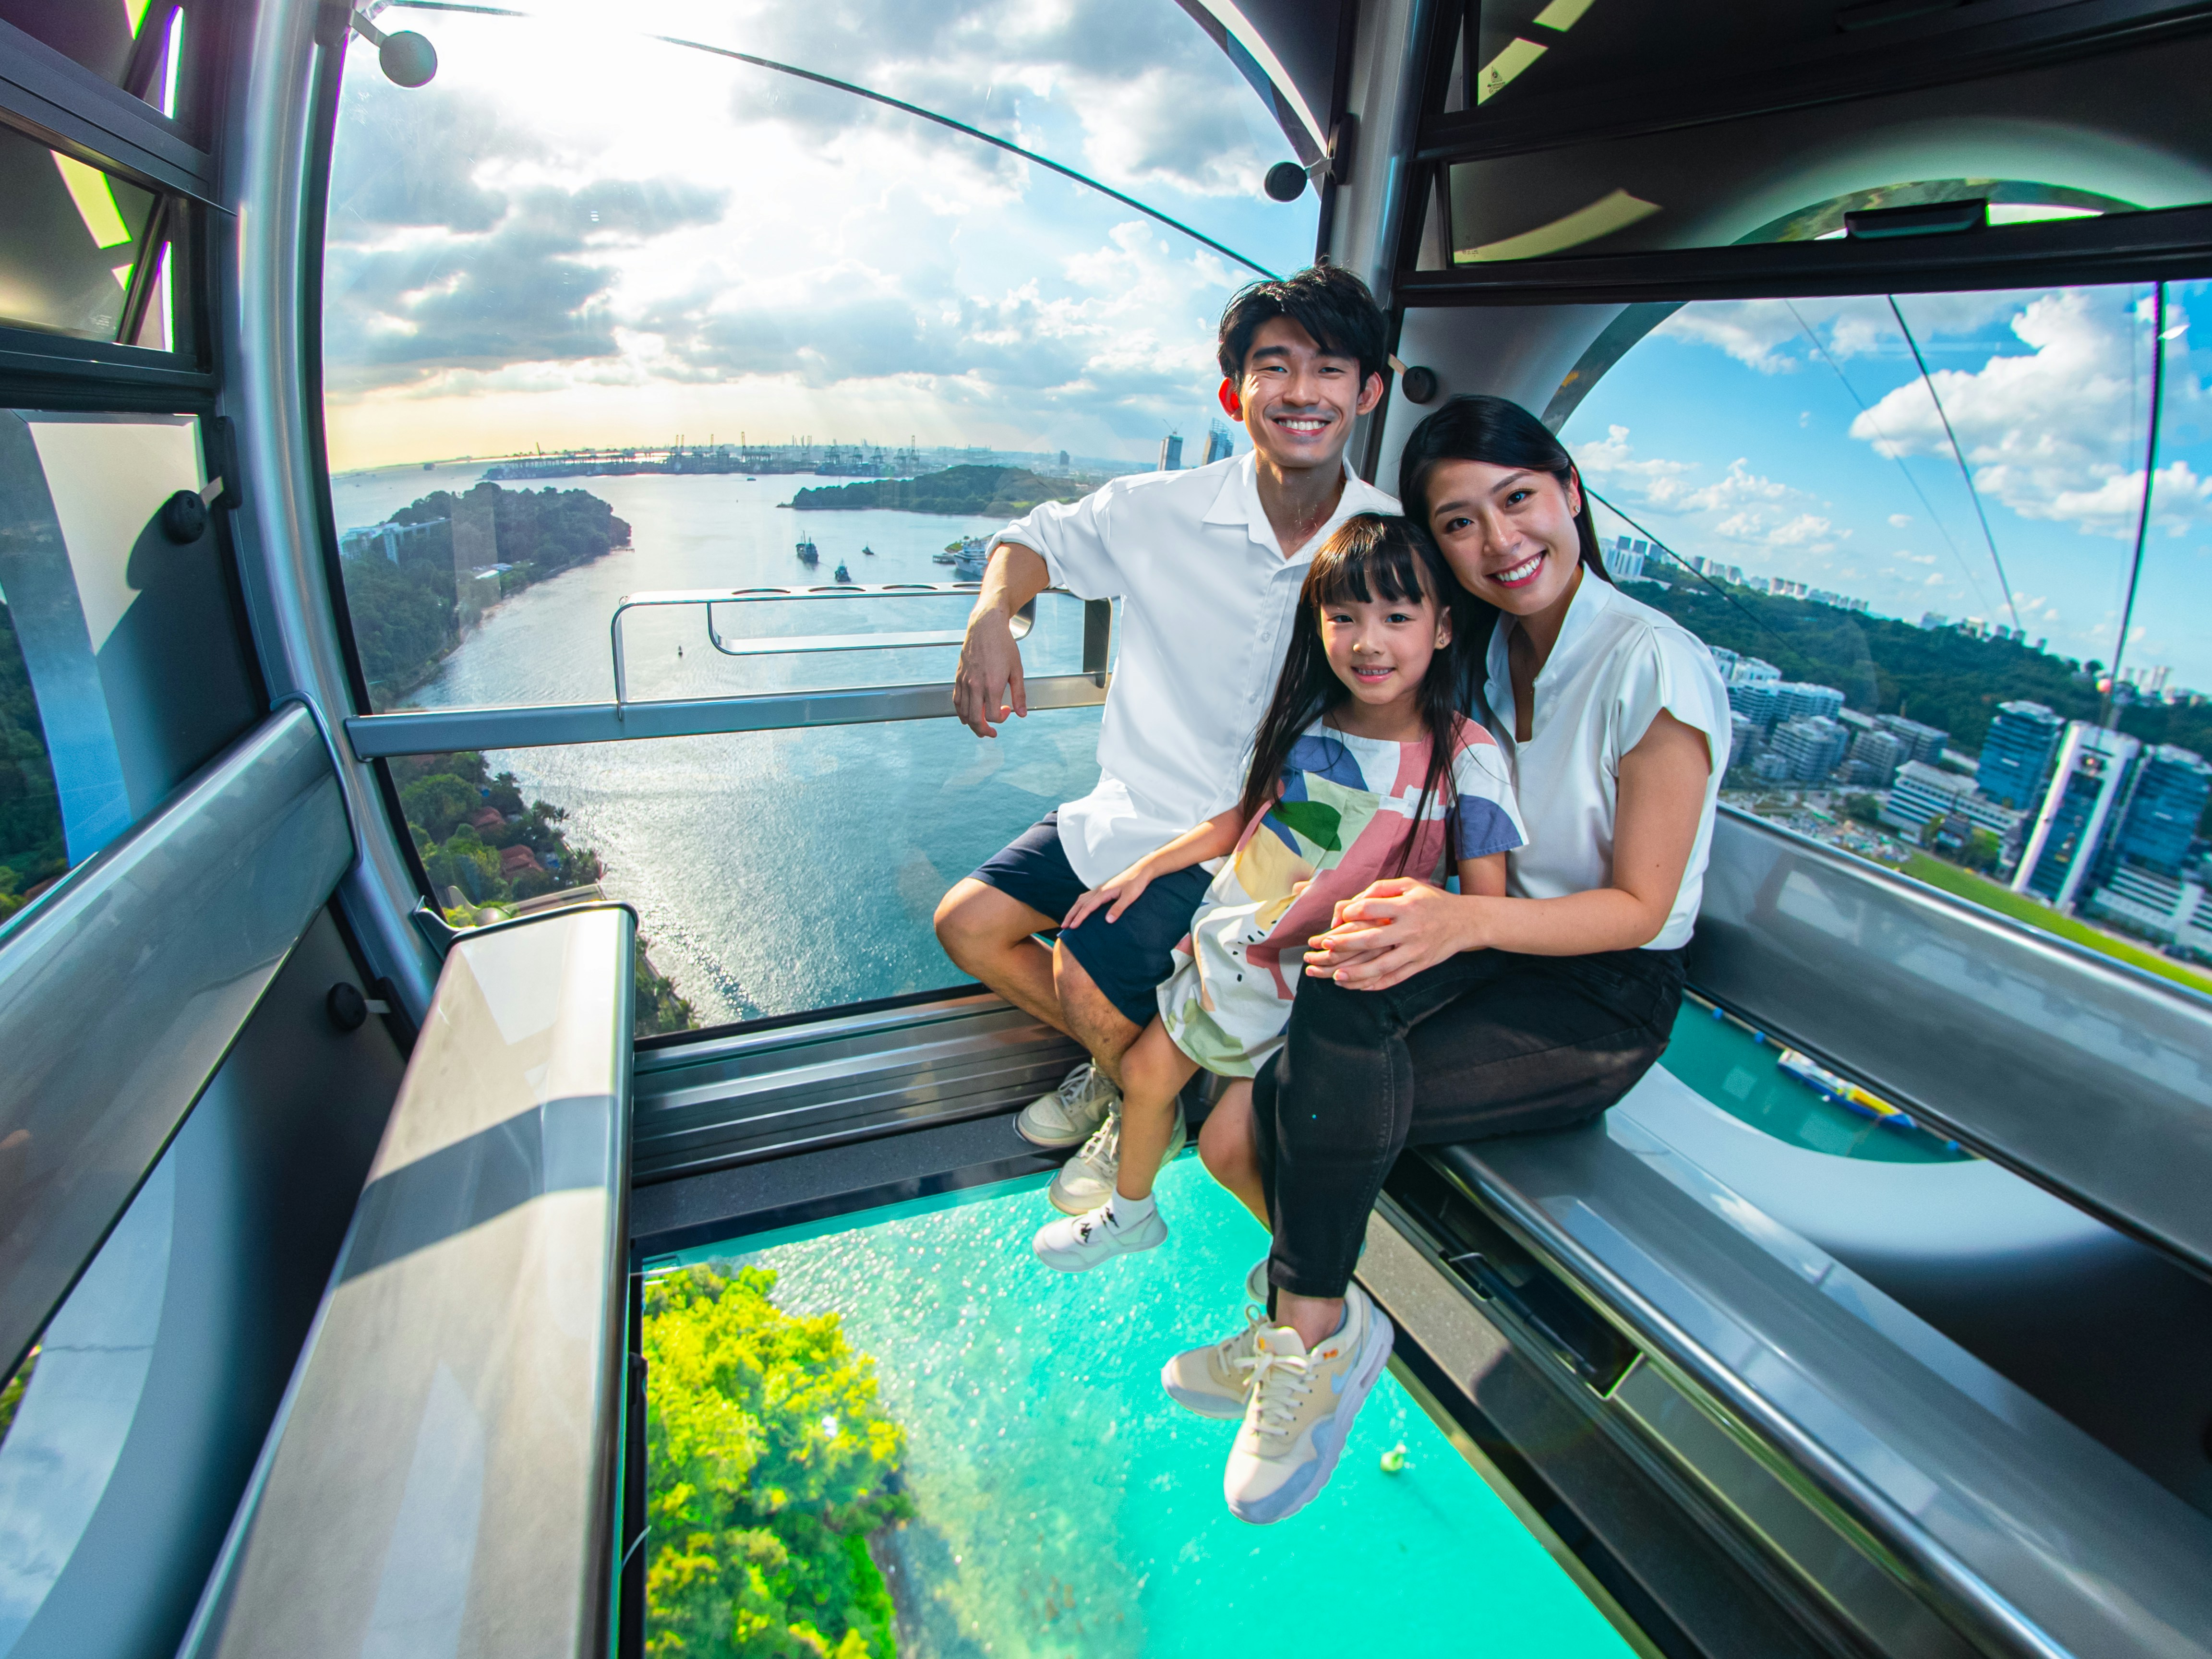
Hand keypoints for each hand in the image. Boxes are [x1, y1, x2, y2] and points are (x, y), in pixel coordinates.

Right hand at [953, 607, 1025, 737]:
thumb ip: (1019, 694)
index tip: (1008, 711)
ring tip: (980, 727)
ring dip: (971, 724)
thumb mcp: (1017, 670)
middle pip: (975, 719)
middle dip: (984, 730)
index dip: (1002, 719)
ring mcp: (965, 682)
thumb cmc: (1003, 645)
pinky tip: (966, 716)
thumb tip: (1022, 714)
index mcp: (992, 685)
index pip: (993, 715)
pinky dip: (960, 712)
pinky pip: (956, 701)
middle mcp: (975, 686)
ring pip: (963, 712)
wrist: (985, 627)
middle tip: (992, 732)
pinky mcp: (958, 677)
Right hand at [1062, 861, 1154, 929]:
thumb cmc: (1137, 883)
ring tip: (1069, 919)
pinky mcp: (1104, 889)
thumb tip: (1108, 921)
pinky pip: (1087, 897)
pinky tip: (1081, 908)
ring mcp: (1100, 888)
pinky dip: (1080, 904)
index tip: (1072, 927)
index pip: (1087, 907)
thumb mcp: (1130, 897)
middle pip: (1080, 903)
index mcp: (1103, 892)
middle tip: (1063, 926)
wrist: (1141, 871)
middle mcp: (1099, 890)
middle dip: (1071, 915)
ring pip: (1082, 899)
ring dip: (1074, 909)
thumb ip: (1118, 908)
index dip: (1079, 918)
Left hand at [1303, 878, 1479, 990]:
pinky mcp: (1420, 965)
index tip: (1340, 916)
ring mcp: (1416, 950)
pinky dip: (1376, 984)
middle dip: (1346, 943)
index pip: (1372, 909)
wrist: (1465, 921)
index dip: (1351, 912)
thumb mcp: (1410, 885)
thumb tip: (1355, 901)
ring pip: (1382, 966)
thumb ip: (1381, 889)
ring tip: (1335, 975)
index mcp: (1406, 906)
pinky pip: (1396, 978)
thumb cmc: (1432, 900)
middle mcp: (1411, 929)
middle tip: (1325, 945)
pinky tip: (1358, 986)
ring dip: (1357, 972)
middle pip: (1372, 939)